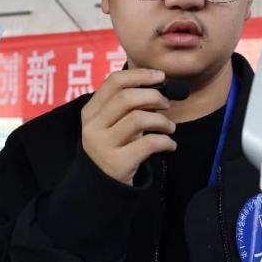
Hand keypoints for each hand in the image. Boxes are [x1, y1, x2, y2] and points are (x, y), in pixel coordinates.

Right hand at [80, 68, 176, 184]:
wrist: (101, 186)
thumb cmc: (114, 147)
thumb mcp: (111, 124)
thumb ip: (126, 105)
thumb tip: (159, 85)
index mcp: (91, 111)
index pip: (114, 82)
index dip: (140, 75)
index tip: (160, 76)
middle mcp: (93, 126)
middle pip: (127, 97)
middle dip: (154, 96)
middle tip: (167, 104)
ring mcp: (103, 145)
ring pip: (138, 118)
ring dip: (162, 120)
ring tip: (170, 128)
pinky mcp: (118, 163)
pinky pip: (149, 143)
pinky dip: (166, 141)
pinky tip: (170, 145)